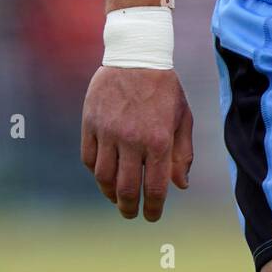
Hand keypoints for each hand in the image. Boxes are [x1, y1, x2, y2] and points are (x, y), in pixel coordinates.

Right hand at [80, 66, 193, 221]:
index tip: (152, 216)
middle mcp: (132, 140)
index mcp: (158, 140)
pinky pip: (88, 158)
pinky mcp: (90, 124)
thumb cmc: (164, 88)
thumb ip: (182, 152)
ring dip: (110, 194)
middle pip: (126, 189)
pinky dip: (95, 171)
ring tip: (117, 198)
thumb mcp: (182, 116)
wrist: (136, 55)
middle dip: (129, 208)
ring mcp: (108, 132)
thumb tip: (181, 185)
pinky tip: (104, 175)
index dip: (154, 208)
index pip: (155, 187)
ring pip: (103, 177)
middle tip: (130, 213)